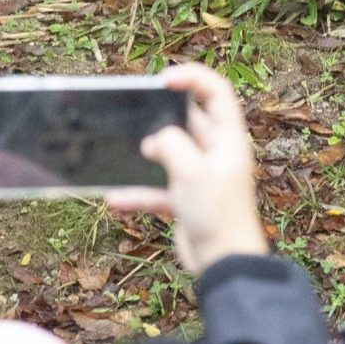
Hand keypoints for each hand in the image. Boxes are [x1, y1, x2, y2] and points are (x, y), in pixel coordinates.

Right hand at [104, 63, 268, 276]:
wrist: (224, 265)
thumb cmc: (217, 214)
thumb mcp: (191, 171)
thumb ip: (170, 144)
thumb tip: (154, 140)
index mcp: (228, 139)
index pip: (216, 93)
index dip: (192, 78)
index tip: (162, 80)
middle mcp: (216, 153)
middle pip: (188, 121)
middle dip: (161, 118)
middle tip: (137, 114)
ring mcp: (200, 176)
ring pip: (169, 154)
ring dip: (146, 156)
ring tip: (127, 153)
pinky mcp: (186, 200)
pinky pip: (157, 188)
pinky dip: (138, 193)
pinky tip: (116, 199)